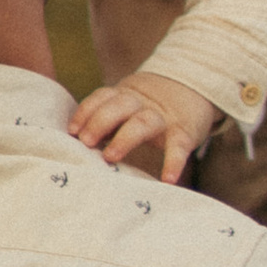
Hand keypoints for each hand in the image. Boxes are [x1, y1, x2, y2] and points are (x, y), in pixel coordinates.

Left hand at [68, 72, 218, 183]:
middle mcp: (142, 103)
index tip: (72, 131)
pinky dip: (173, 162)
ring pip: (143, 122)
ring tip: (110, 157)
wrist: (194, 86)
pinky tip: (167, 179)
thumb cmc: (150, 107)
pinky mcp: (184, 131)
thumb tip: (76, 145)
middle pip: (119, 105)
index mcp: (125, 96)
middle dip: (100, 121)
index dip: (86, 111)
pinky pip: (178, 146)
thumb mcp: (129, 105)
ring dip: (125, 138)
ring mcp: (163, 117)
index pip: (103, 96)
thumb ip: (107, 121)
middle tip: (86, 141)